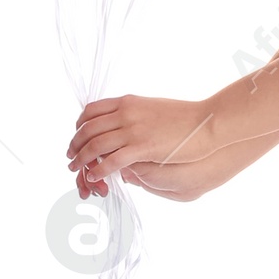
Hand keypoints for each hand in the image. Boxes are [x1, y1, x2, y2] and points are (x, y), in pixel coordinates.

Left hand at [68, 92, 226, 200]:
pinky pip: (111, 160)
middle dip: (74, 144)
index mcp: (127, 101)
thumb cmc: (185, 118)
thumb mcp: (153, 108)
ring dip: (80, 159)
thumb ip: (135, 114)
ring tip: (75, 169)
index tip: (77, 136)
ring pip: (94, 145)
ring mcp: (133, 130)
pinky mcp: (142, 147)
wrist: (207, 122)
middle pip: (87, 129)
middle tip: (70, 157)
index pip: (90, 111)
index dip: (79, 125)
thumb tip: (124, 125)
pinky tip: (94, 176)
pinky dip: (98, 169)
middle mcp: (125, 113)